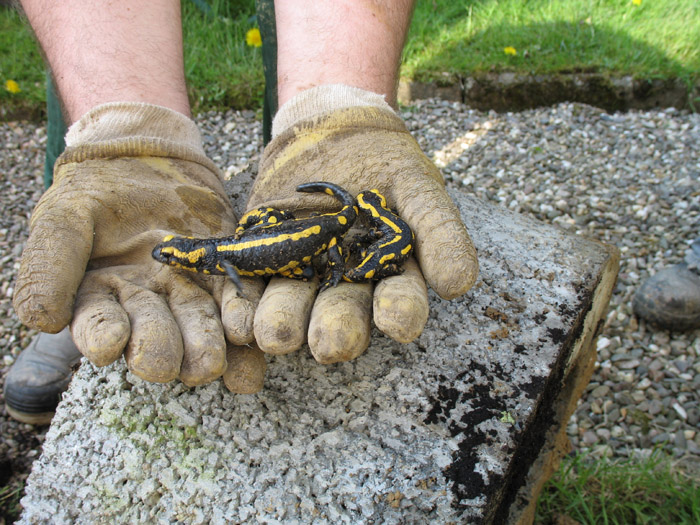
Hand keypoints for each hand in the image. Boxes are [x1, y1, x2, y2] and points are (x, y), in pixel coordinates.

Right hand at [13, 103, 264, 389]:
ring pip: (199, 327)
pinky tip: (250, 338)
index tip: (109, 343)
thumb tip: (40, 319)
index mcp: (100, 300)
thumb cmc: (96, 193)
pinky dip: (243, 321)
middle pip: (154, 335)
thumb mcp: (64, 218)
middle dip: (159, 350)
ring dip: (205, 348)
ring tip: (211, 363)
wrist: (146, 161)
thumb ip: (50, 264)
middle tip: (164, 364)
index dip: (102, 336)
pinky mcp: (224, 277)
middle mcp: (147, 308)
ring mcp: (188, 295)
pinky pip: (236, 303)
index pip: (98, 325)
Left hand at [246, 86, 477, 362]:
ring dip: (284, 324)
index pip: (400, 300)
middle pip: (343, 314)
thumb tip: (458, 284)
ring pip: (294, 308)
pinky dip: (242, 306)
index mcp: (390, 275)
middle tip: (330, 345)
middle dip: (336, 330)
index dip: (400, 312)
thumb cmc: (385, 162)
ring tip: (276, 335)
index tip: (398, 321)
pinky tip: (237, 321)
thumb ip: (439, 231)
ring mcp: (302, 277)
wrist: (330, 132)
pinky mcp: (261, 263)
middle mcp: (346, 287)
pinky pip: (251, 289)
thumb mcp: (417, 185)